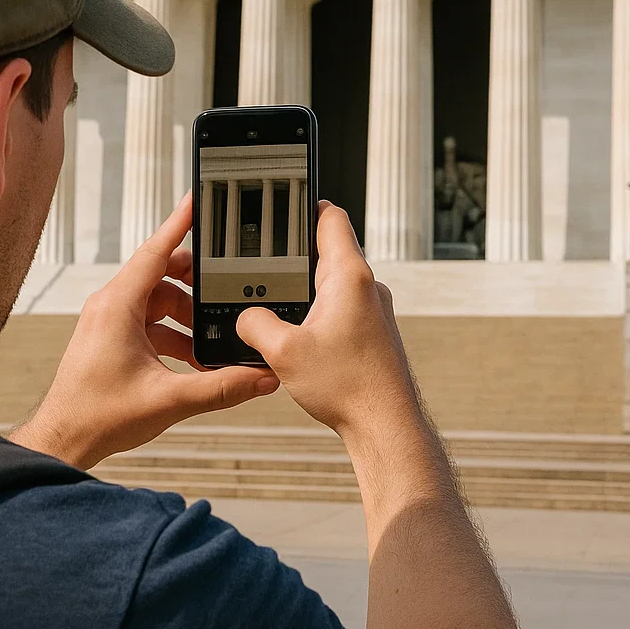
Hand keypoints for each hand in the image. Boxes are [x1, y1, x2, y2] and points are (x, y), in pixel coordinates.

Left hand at [10, 192, 278, 469]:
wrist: (65, 440)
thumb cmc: (97, 416)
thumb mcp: (170, 399)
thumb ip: (221, 388)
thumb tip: (260, 378)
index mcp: (117, 306)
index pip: (155, 250)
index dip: (180, 224)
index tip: (199, 200)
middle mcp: (111, 307)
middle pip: (162, 274)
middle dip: (198, 283)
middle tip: (229, 288)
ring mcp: (110, 322)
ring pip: (159, 301)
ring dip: (189, 317)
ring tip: (215, 339)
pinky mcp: (112, 339)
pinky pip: (151, 323)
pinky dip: (176, 334)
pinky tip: (197, 359)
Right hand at [235, 202, 419, 439]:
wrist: (385, 426)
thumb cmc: (348, 387)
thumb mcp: (283, 352)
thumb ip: (255, 324)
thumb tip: (244, 318)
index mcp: (349, 276)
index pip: (330, 217)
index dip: (304, 205)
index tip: (282, 203)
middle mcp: (368, 287)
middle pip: (329, 249)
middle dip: (296, 253)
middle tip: (265, 258)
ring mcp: (375, 310)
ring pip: (334, 282)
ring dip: (308, 287)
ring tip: (279, 300)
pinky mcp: (374, 332)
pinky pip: (342, 308)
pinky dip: (320, 313)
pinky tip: (301, 335)